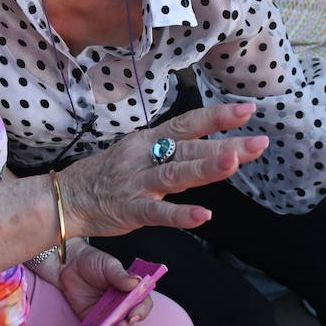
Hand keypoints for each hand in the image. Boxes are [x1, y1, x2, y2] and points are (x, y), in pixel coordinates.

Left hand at [57, 241, 152, 325]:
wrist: (66, 263)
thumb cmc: (91, 260)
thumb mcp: (107, 264)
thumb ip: (120, 275)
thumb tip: (137, 282)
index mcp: (130, 290)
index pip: (142, 303)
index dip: (141, 311)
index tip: (134, 315)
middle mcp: (120, 305)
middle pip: (128, 321)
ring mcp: (106, 314)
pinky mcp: (91, 321)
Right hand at [58, 103, 268, 239]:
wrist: (65, 198)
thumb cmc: (106, 177)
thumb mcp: (137, 154)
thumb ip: (172, 153)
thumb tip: (212, 150)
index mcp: (149, 141)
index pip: (188, 123)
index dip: (217, 116)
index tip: (248, 109)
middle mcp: (145, 157)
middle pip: (190, 148)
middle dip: (226, 144)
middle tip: (260, 142)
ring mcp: (137, 183)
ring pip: (175, 174)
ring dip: (206, 169)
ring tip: (234, 162)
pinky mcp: (129, 209)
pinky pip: (157, 212)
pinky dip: (180, 214)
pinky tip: (202, 216)